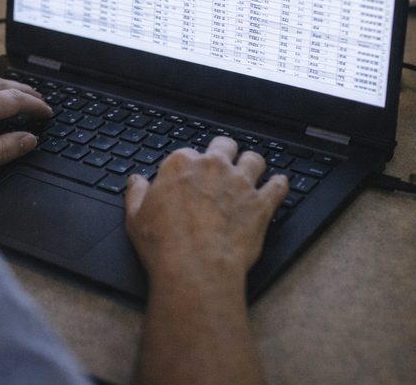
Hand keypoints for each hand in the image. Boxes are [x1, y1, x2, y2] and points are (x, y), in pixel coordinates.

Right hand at [124, 136, 287, 285]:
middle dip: (224, 153)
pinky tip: (278, 186)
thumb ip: (136, 193)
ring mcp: (240, 183)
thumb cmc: (164, 244)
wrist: (195, 268)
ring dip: (252, 165)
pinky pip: (278, 186)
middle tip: (223, 165)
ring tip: (251, 172)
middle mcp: (212, 166)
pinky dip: (279, 186)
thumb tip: (136, 181)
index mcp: (180, 165)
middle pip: (224, 146)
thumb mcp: (135, 217)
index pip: (187, 153)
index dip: (189, 166)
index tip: (189, 177)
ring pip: (254, 159)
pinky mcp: (261, 204)